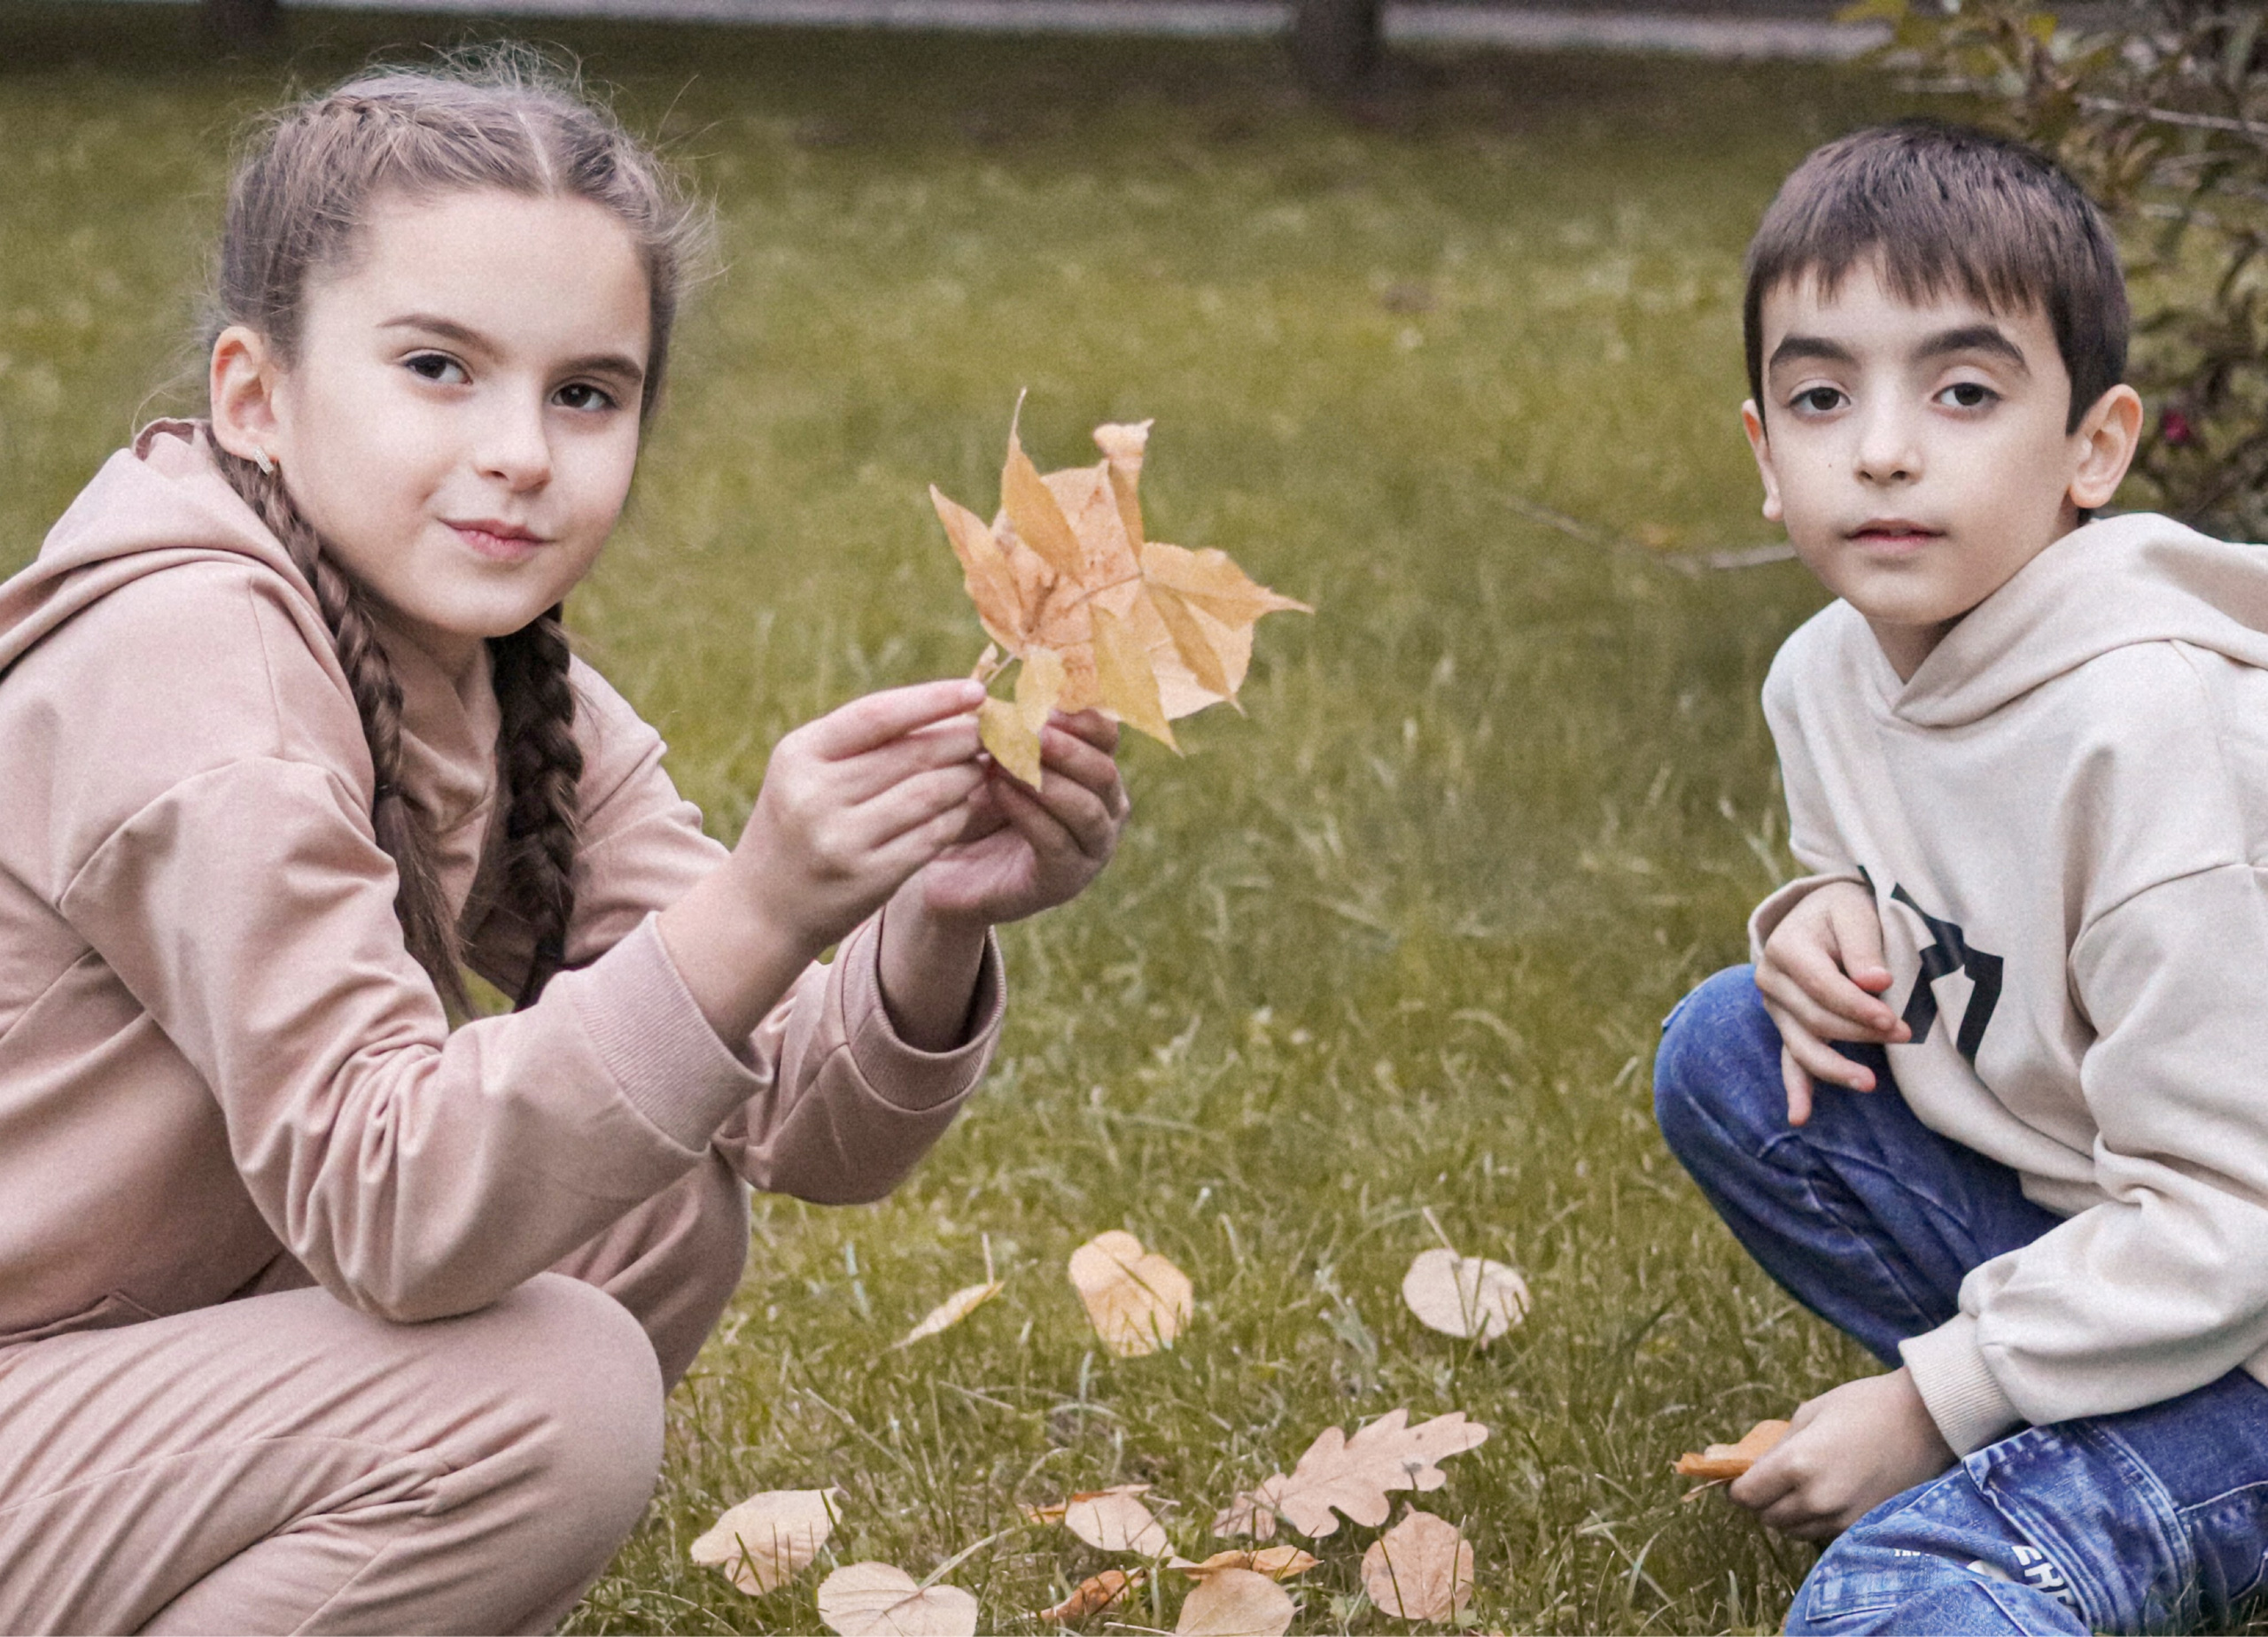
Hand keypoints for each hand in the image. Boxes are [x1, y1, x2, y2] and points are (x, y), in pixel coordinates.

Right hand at [658, 679, 989, 1048]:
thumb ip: (864, 740)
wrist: (763, 906)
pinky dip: (956, 816)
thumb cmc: (798, 821)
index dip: (932, 699)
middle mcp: (816, 796)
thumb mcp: (807, 770)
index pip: (877, 715)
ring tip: (981, 767)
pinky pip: (932, 836)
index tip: (976, 691)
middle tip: (989, 732)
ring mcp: (842, 840)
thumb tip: (948, 707)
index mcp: (799, 755)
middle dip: (960, 739)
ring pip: (929, 794)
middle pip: (911, 754)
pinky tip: (965, 806)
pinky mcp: (869, 878)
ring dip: (966, 777)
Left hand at [906, 709, 1129, 927]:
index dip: (1081, 717)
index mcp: (1096, 773)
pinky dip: (1028, 812)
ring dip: (1045, 779)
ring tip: (1004, 761)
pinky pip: (1056, 841)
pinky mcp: (1066, 880)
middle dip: (1066, 749)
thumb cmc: (976, 805)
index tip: (1042, 703)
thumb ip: (1011, 729)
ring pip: (1086, 808)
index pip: (1107, 737)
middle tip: (1029, 731)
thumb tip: (1008, 692)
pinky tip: (999, 790)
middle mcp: (1107, 811)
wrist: (950, 871)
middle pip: (1104, 772)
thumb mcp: (995, 760)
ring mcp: (1092, 849)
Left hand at [1727, 1368, 1956, 1540]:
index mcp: (1797, 1466)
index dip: (1737, 1488)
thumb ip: (1777, 1447)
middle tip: (1768, 1481)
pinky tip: (1825, 1495)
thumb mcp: (1809, 1414)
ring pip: (1795, 1531)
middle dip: (1762, 1502)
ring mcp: (1843, 1518)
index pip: (1747, 1497)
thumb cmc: (1864, 1406)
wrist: (1925, 1422)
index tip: (1739, 1478)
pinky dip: (1815, 1521)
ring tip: (1799, 1486)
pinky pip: (1823, 1533)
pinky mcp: (1864, 1526)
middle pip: (1768, 1518)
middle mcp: (1817, 1499)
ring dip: (1788, 1514)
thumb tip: (1751, 1468)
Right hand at [1756, 880, 1909, 1124]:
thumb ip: (1863, 945)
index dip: (1858, 1007)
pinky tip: (1800, 1116)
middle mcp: (1771, 980)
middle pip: (1815, 1019)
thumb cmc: (1843, 911)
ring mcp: (1777, 1008)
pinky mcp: (1788, 1027)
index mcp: (1785, 948)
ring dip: (1835, 1068)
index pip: (1822, 987)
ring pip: (1803, 1046)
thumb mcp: (1854, 912)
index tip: (1893, 1019)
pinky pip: (1789, 1061)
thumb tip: (1877, 982)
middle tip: (1904, 1034)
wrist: (1820, 913)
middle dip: (1858, 1032)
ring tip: (1870, 1083)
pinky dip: (1796, 1089)